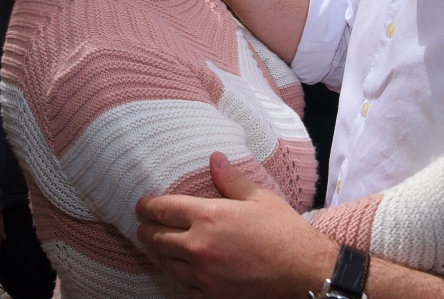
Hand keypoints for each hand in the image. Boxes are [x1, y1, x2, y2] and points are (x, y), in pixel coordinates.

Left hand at [137, 153, 336, 298]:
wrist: (302, 271)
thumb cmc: (283, 231)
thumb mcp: (259, 197)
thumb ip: (231, 179)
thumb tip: (215, 159)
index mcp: (208, 216)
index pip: (163, 209)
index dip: (147, 207)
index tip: (142, 206)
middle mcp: (198, 246)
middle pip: (156, 238)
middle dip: (147, 230)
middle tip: (144, 226)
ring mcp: (202, 275)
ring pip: (165, 264)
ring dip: (158, 253)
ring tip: (156, 246)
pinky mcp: (209, 296)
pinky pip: (182, 286)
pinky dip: (178, 275)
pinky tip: (180, 269)